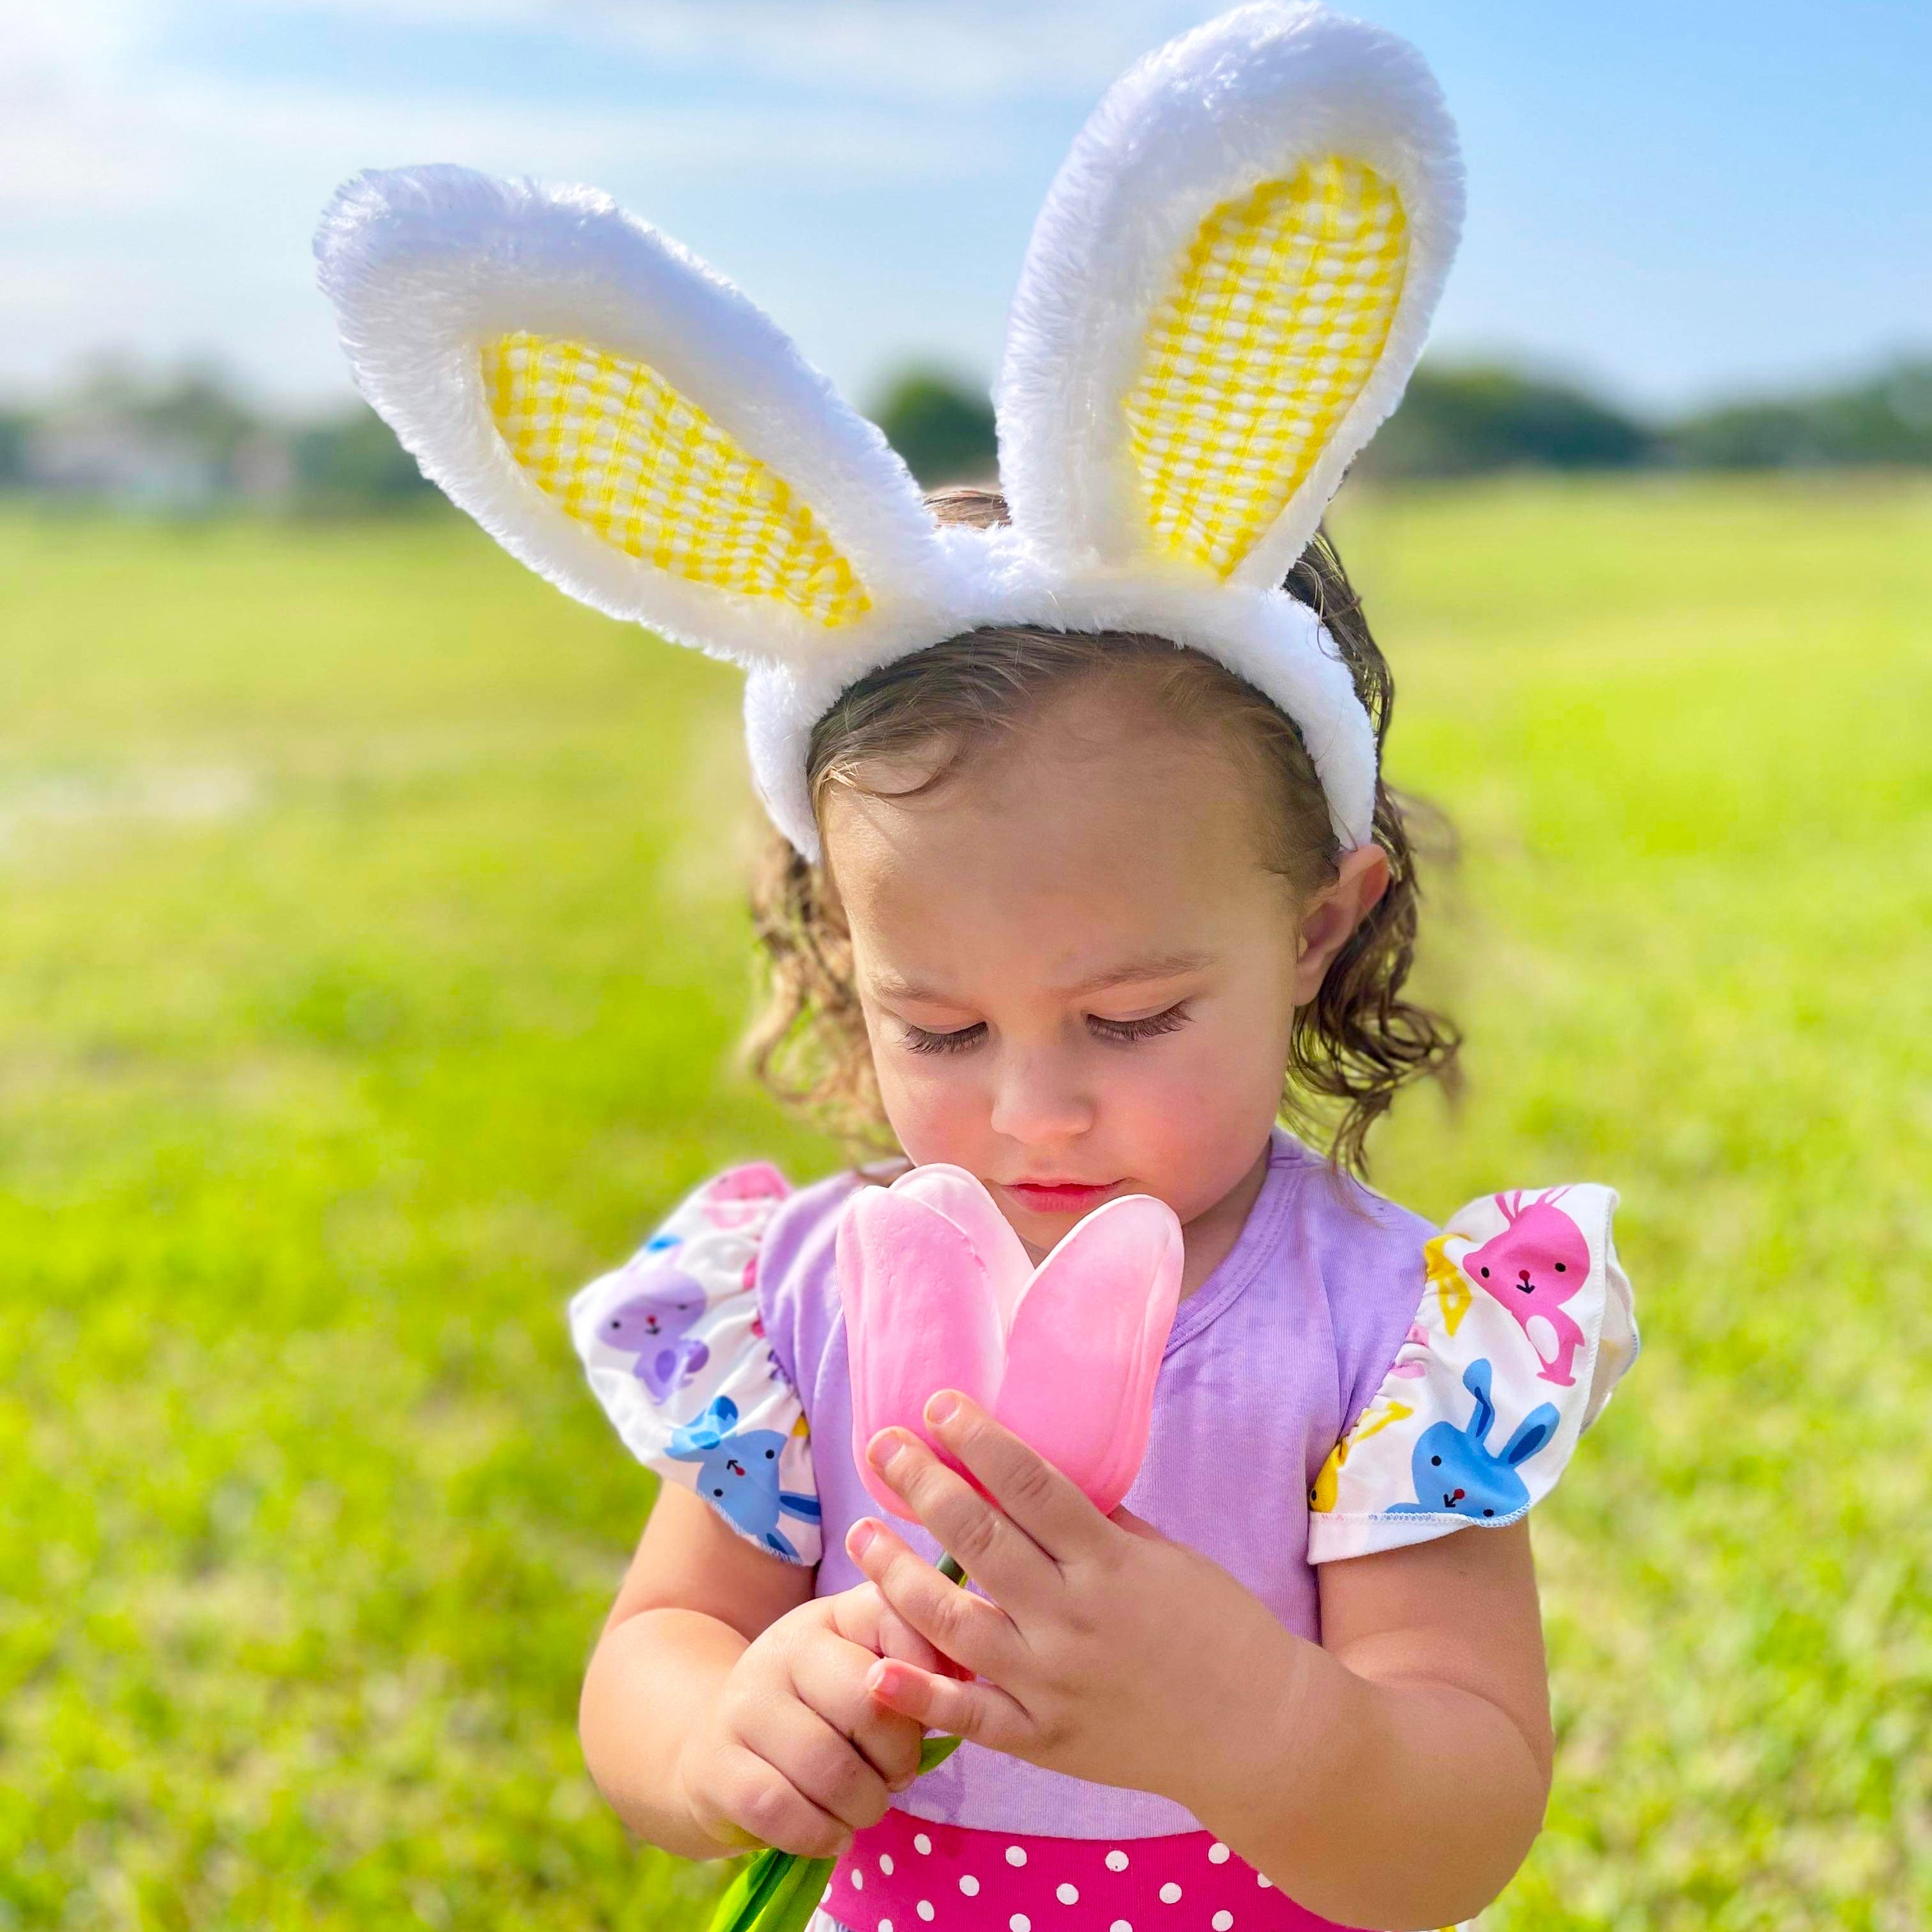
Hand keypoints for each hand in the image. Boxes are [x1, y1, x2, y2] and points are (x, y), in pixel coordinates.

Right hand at [673, 1583, 950, 1859]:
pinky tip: (832, 1834)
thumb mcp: (861, 1667)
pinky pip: (782, 1811)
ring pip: (828, 1767)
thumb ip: (915, 1659)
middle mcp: (785, 1646)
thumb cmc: (816, 1709)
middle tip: (897, 1776)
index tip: (930, 1710)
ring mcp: (745, 1704)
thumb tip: (964, 1673)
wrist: (713, 1742)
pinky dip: (821, 1834)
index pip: (897, 1621)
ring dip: (864, 1806)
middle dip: (899, 1759)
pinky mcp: (718, 1765)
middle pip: (869, 1704)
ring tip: (865, 1807)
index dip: (929, 1678)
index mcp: (833, 1615)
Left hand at [846, 1393, 1300, 1808]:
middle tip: (880, 1447)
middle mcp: (1075, 1618)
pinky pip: (971, 1718)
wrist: (1262, 1734)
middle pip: (982, 1540)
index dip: (978, 1440)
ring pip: (957, 1623)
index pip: (1030, 1485)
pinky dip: (921, 1695)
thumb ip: (1102, 1523)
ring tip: (860, 1533)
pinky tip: (876, 1665)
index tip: (936, 1405)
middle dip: (923, 1485)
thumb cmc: (1221, 1630)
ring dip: (899, 1574)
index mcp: (1111, 1563)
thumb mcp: (1168, 1558)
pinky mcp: (1045, 1740)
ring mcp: (1054, 1683)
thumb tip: (1039, 1474)